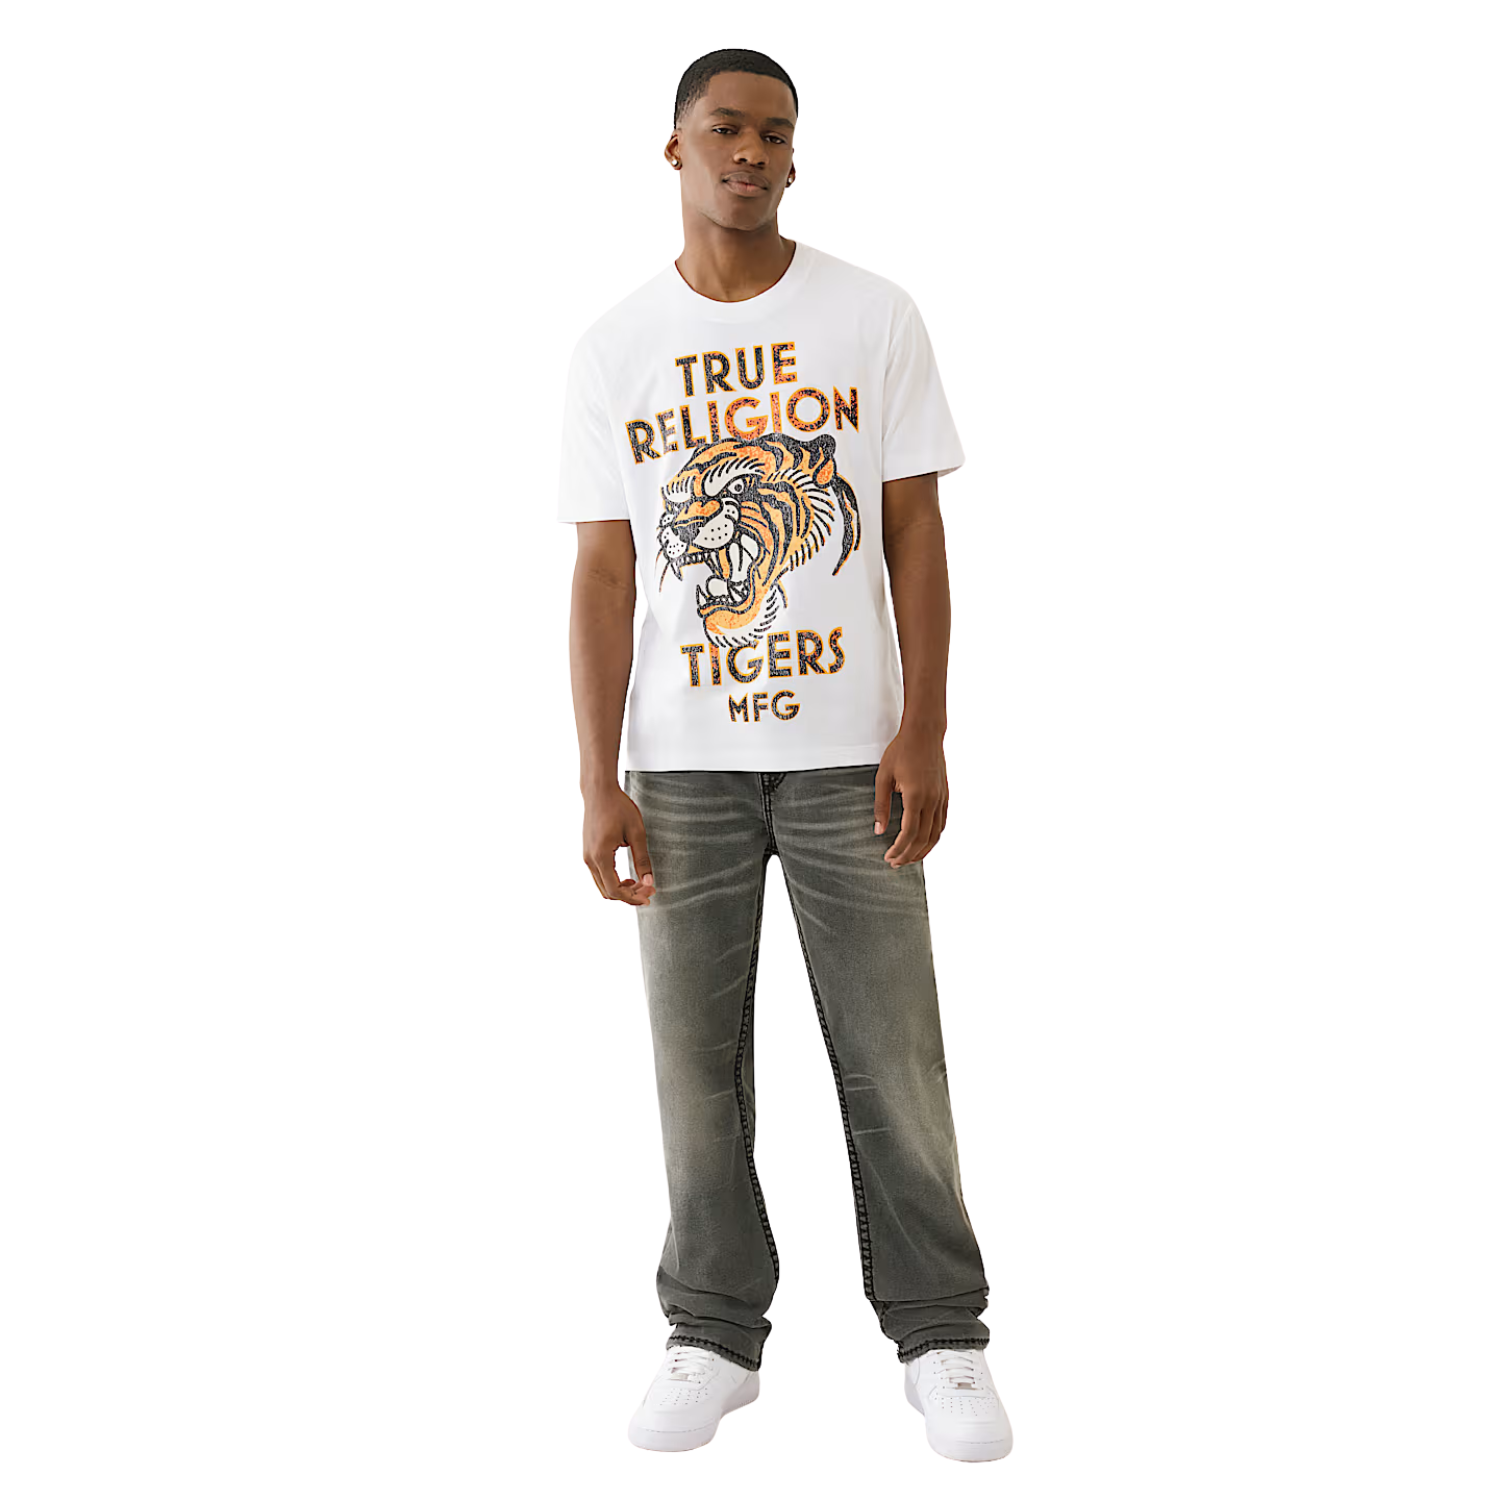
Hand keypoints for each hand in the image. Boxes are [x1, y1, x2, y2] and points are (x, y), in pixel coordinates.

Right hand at [581, 783, 656, 904]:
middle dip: (629, 895)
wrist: (599, 791)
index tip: (649, 895)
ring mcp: (586, 856)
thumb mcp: (636, 833)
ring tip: (640, 883)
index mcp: (600, 856)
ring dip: (621, 889)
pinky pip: (599, 875)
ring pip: (602, 885)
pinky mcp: (588, 852)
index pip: (615, 890)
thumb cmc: (618, 807)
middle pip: (607, 892)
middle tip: (648, 889)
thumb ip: (642, 859)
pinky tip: (628, 877)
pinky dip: (613, 881)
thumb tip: (649, 881)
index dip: (633, 897)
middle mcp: (589, 859)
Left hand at [874, 732, 948, 866]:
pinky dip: (933, 837)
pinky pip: (942, 823)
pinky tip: (924, 842)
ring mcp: (941, 798)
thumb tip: (878, 830)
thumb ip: (881, 805)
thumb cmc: (901, 751)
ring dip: (922, 850)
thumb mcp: (883, 777)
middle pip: (923, 838)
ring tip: (909, 858)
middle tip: (895, 863)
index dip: (899, 849)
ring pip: (935, 834)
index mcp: (915, 796)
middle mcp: (932, 800)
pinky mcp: (944, 795)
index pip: (909, 833)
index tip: (888, 857)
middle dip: (908, 855)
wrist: (924, 733)